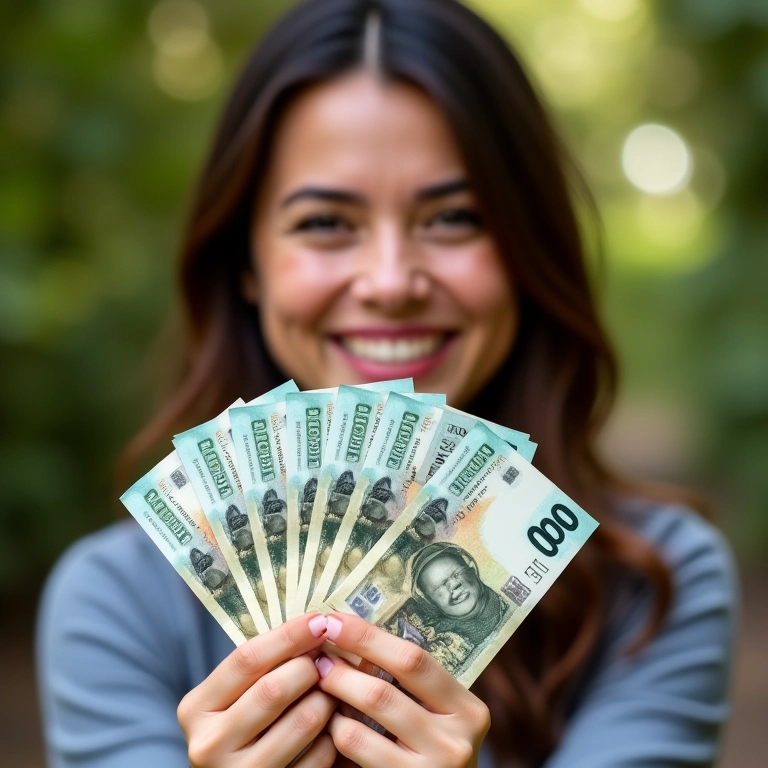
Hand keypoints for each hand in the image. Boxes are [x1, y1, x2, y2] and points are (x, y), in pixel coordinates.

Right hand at [177, 613, 337, 766]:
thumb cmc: (242, 727)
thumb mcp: (234, 696)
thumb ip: (260, 666)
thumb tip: (313, 625)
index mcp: (196, 708)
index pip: (246, 659)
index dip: (288, 636)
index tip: (318, 621)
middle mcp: (209, 744)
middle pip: (273, 689)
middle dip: (309, 668)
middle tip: (328, 660)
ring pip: (302, 720)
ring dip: (327, 699)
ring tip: (333, 691)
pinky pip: (319, 756)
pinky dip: (333, 736)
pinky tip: (332, 727)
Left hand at [315, 613, 490, 767]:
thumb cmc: (430, 753)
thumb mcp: (435, 717)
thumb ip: (409, 686)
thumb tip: (353, 635)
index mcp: (467, 709)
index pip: (413, 659)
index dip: (368, 637)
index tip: (334, 620)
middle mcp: (457, 740)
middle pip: (384, 690)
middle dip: (342, 668)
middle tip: (316, 655)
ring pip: (364, 724)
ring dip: (334, 697)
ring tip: (318, 685)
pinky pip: (357, 749)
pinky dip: (336, 730)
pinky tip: (328, 722)